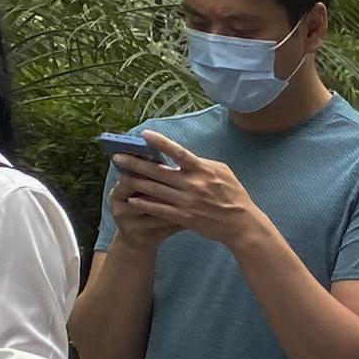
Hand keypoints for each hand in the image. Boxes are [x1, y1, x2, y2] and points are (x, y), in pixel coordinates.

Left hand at [112, 131, 266, 248]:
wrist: (240, 223)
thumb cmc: (233, 195)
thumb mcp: (223, 172)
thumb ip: (202, 164)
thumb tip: (183, 156)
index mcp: (202, 170)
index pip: (178, 152)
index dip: (160, 142)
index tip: (143, 135)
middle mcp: (192, 184)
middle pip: (158, 171)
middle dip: (136, 163)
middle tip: (118, 157)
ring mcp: (186, 201)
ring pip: (155, 190)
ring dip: (135, 182)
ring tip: (120, 176)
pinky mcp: (183, 217)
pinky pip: (159, 209)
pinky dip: (144, 204)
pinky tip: (131, 200)